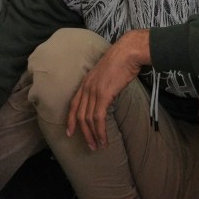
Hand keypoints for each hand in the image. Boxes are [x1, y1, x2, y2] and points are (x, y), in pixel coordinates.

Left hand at [64, 30, 151, 151]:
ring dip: (93, 135)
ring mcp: (93, 92)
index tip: (69, 132)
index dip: (71, 120)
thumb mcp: (107, 74)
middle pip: (80, 115)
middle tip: (90, 146)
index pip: (74, 104)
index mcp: (86, 82)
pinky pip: (98, 118)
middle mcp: (86, 88)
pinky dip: (100, 131)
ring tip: (98, 146)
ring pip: (88, 119)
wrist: (128, 51)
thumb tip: (108, 96)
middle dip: (84, 133)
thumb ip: (103, 85)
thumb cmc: (122, 61)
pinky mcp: (103, 95)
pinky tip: (104, 139)